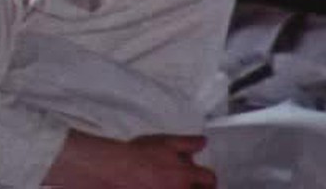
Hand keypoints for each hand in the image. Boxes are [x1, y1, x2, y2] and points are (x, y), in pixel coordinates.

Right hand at [44, 131, 216, 188]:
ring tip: (175, 184)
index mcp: (185, 175)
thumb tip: (203, 143)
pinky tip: (162, 185)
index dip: (210, 177)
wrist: (115, 170)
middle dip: (203, 188)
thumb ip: (189, 143)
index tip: (206, 177)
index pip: (209, 179)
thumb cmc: (140, 155)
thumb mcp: (167, 142)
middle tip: (199, 185)